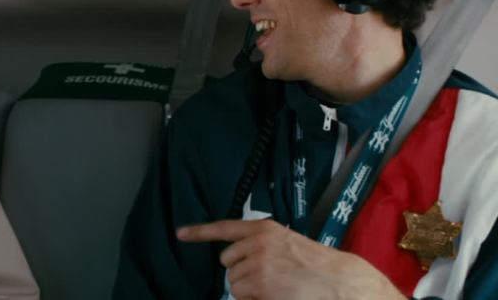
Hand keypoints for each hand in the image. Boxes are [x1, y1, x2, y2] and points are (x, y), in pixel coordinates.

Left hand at [177, 219, 404, 299]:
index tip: (181, 233)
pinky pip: (241, 296)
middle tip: (267, 277)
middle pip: (228, 262)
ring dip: (248, 289)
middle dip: (240, 272)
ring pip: (233, 282)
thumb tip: (233, 259)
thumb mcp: (285, 242)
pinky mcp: (260, 285)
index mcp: (263, 228)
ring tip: (275, 287)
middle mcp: (257, 242)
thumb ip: (260, 244)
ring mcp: (258, 264)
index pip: (224, 227)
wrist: (338, 280)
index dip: (200, 232)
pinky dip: (253, 299)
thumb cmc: (314, 263)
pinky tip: (274, 295)